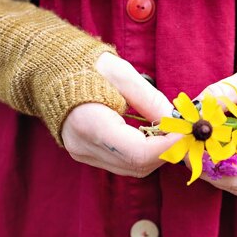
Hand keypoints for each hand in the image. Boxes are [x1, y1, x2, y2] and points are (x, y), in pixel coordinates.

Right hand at [62, 53, 179, 176]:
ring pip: (132, 169)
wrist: (51, 73)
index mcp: (89, 123)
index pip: (136, 152)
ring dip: (157, 155)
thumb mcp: (120, 73)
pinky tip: (151, 136)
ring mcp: (83, 154)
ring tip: (169, 133)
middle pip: (137, 165)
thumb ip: (149, 99)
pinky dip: (143, 155)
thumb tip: (174, 122)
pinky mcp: (86, 155)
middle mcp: (84, 146)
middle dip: (166, 152)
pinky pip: (123, 164)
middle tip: (183, 133)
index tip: (185, 133)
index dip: (166, 147)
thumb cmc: (86, 66)